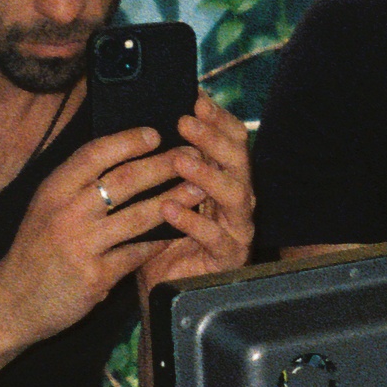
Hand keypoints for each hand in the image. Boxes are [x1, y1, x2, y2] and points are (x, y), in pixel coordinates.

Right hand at [0, 123, 193, 345]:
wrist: (12, 303)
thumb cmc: (35, 252)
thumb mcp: (45, 209)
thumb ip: (76, 186)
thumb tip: (120, 157)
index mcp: (53, 190)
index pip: (94, 154)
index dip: (127, 141)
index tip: (155, 134)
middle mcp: (66, 213)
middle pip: (123, 181)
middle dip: (162, 166)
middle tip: (191, 156)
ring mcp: (80, 246)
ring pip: (137, 217)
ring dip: (172, 201)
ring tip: (197, 190)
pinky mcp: (94, 276)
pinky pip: (136, 254)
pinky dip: (159, 242)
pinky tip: (179, 232)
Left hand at [130, 93, 253, 295]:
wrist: (158, 288)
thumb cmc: (159, 237)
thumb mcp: (159, 192)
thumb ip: (164, 162)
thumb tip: (148, 119)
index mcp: (223, 178)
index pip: (231, 140)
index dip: (217, 118)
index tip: (195, 98)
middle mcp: (236, 200)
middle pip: (239, 161)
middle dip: (213, 139)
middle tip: (185, 122)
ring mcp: (236, 229)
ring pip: (235, 196)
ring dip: (207, 175)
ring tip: (180, 161)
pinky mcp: (227, 258)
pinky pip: (216, 238)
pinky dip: (193, 221)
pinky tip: (169, 208)